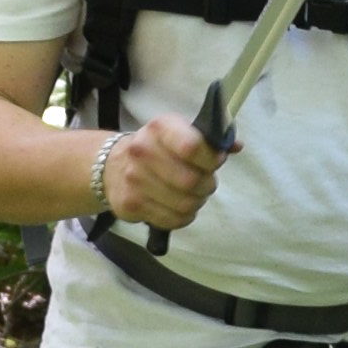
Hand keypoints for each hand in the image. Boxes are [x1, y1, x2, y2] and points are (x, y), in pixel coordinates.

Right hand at [97, 106, 223, 233]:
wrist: (111, 166)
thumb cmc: (158, 149)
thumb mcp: (181, 132)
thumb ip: (210, 139)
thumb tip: (236, 146)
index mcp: (160, 127)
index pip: (193, 147)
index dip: (212, 159)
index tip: (216, 161)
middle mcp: (143, 151)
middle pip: (192, 181)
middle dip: (207, 185)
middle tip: (204, 182)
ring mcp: (134, 179)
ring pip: (185, 204)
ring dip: (196, 202)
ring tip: (192, 195)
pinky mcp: (130, 204)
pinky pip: (172, 220)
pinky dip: (182, 216)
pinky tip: (177, 206)